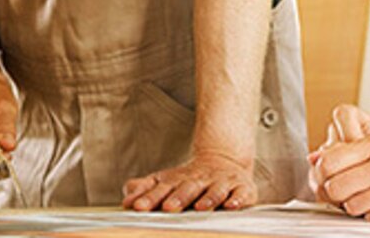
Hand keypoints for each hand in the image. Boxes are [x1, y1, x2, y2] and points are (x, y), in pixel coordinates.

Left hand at [122, 151, 256, 211]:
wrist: (223, 160)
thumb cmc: (189, 178)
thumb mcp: (166, 180)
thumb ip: (146, 189)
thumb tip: (127, 198)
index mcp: (178, 179)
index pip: (162, 188)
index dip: (149, 198)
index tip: (137, 207)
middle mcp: (199, 179)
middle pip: (187, 188)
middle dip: (178, 198)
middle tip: (167, 208)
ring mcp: (221, 183)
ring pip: (214, 190)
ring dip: (207, 199)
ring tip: (198, 208)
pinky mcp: (242, 188)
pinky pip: (241, 194)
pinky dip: (237, 200)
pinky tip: (230, 206)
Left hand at [312, 105, 369, 220]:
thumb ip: (345, 151)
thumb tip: (312, 158)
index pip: (329, 161)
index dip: (320, 175)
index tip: (324, 180)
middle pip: (334, 186)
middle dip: (334, 195)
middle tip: (343, 194)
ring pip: (350, 205)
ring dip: (354, 205)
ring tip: (369, 197)